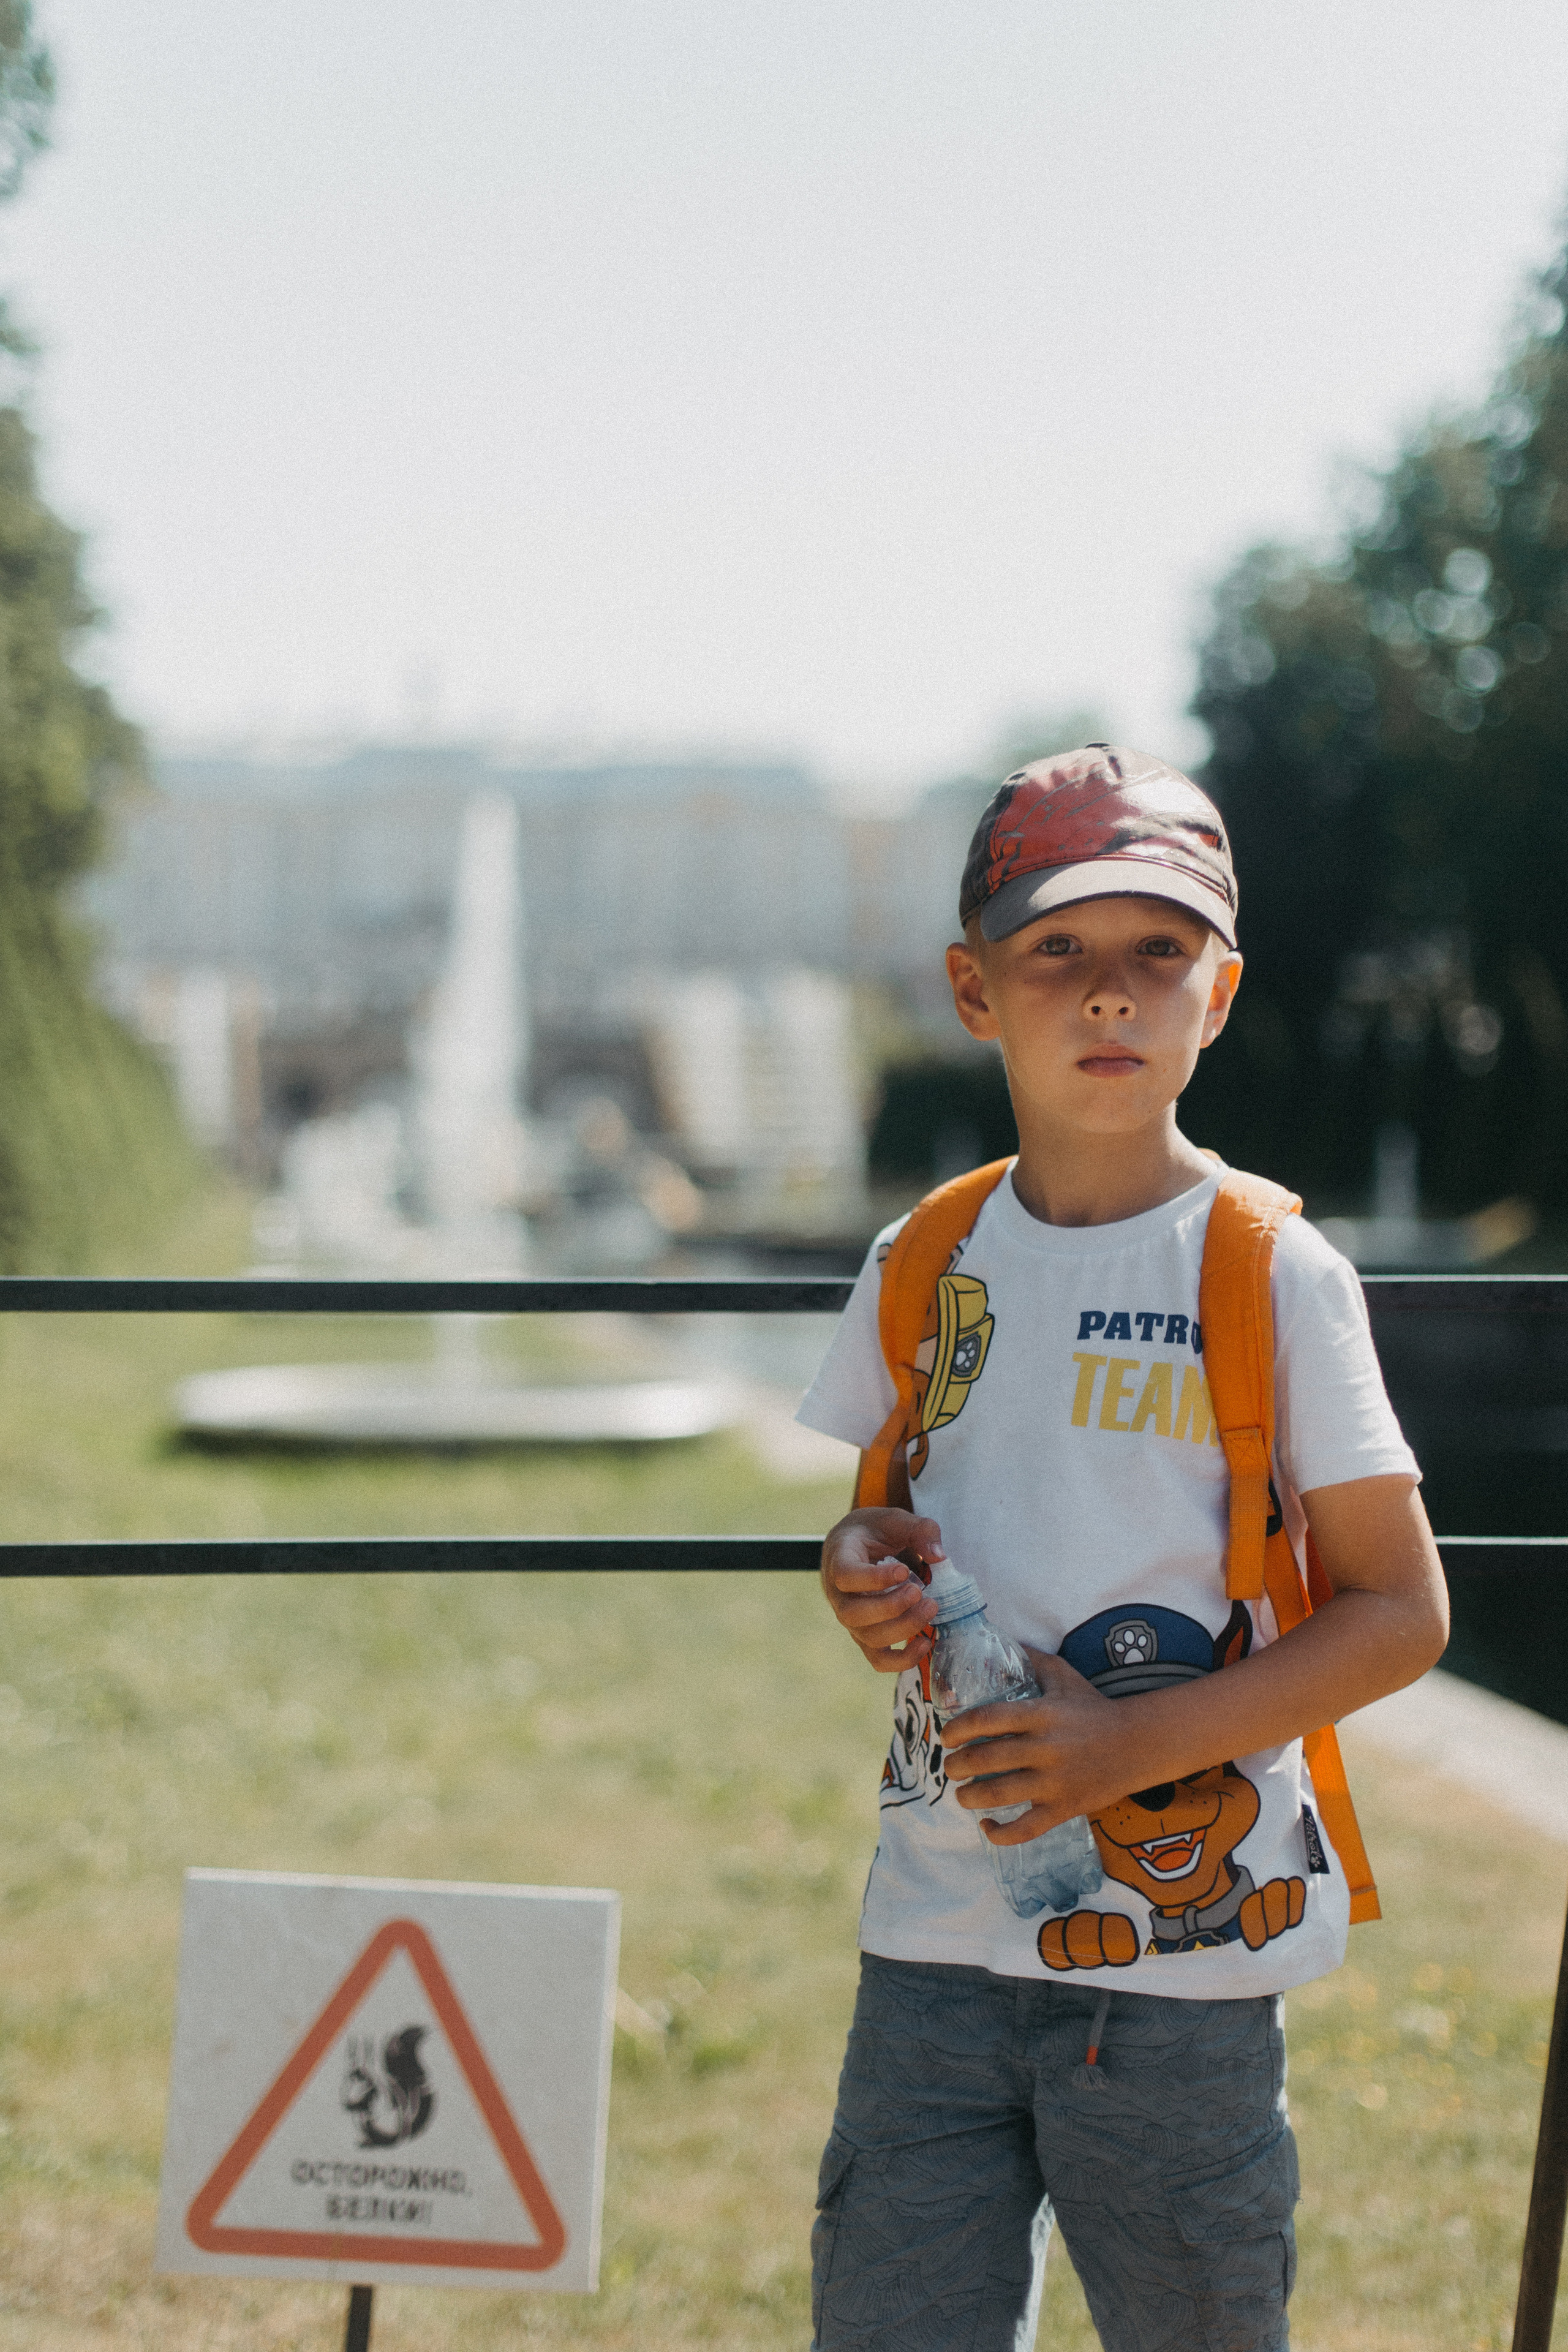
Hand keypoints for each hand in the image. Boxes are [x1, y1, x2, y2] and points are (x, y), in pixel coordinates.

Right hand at [819, 1508, 945, 1672]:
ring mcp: (851, 1620)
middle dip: (890, 1608)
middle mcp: (838, 1594)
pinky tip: (925, 1643)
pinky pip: (878, 1659)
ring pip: (867, 1637)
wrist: (858, 1546)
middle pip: (853, 1613)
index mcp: (839, 1559)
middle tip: (920, 1593)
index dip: (874, 1579)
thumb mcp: (895, 1519)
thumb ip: (919, 1530)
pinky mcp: (866, 1636)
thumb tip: (938, 1556)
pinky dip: (902, 1659)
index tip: (903, 1571)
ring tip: (931, 1608)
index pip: (846, 1575)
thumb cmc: (875, 1532)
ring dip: (902, 1628)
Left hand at [940, 1648, 1128, 1839]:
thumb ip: (1033, 1659)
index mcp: (1040, 1714)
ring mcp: (1054, 1781)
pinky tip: (986, 1826)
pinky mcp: (1064, 1808)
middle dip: (956, 1766)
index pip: (987, 1719)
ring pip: (999, 1795)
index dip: (958, 1728)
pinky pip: (1025, 1829)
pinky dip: (1000, 1833)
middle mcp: (1044, 1748)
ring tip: (961, 1795)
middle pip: (985, 1759)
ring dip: (969, 1797)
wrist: (1138, 1744)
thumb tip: (1003, 1639)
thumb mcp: (1064, 1676)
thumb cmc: (1095, 1708)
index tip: (946, 1736)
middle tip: (949, 1767)